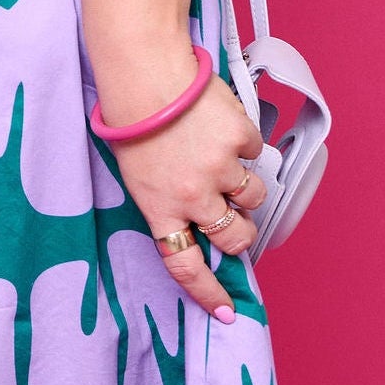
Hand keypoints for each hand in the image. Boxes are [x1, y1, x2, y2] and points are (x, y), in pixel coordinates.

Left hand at [103, 55, 269, 319]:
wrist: (143, 72)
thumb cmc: (130, 119)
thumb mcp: (136, 173)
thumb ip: (165, 202)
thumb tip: (197, 225)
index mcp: (158, 207)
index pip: (185, 265)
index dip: (208, 293)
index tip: (227, 312)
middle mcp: (192, 196)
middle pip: (235, 238)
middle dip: (240, 233)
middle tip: (230, 215)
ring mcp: (220, 169)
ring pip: (253, 197)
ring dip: (243, 186)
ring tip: (215, 156)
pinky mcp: (239, 140)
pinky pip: (254, 154)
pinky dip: (241, 144)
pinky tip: (214, 125)